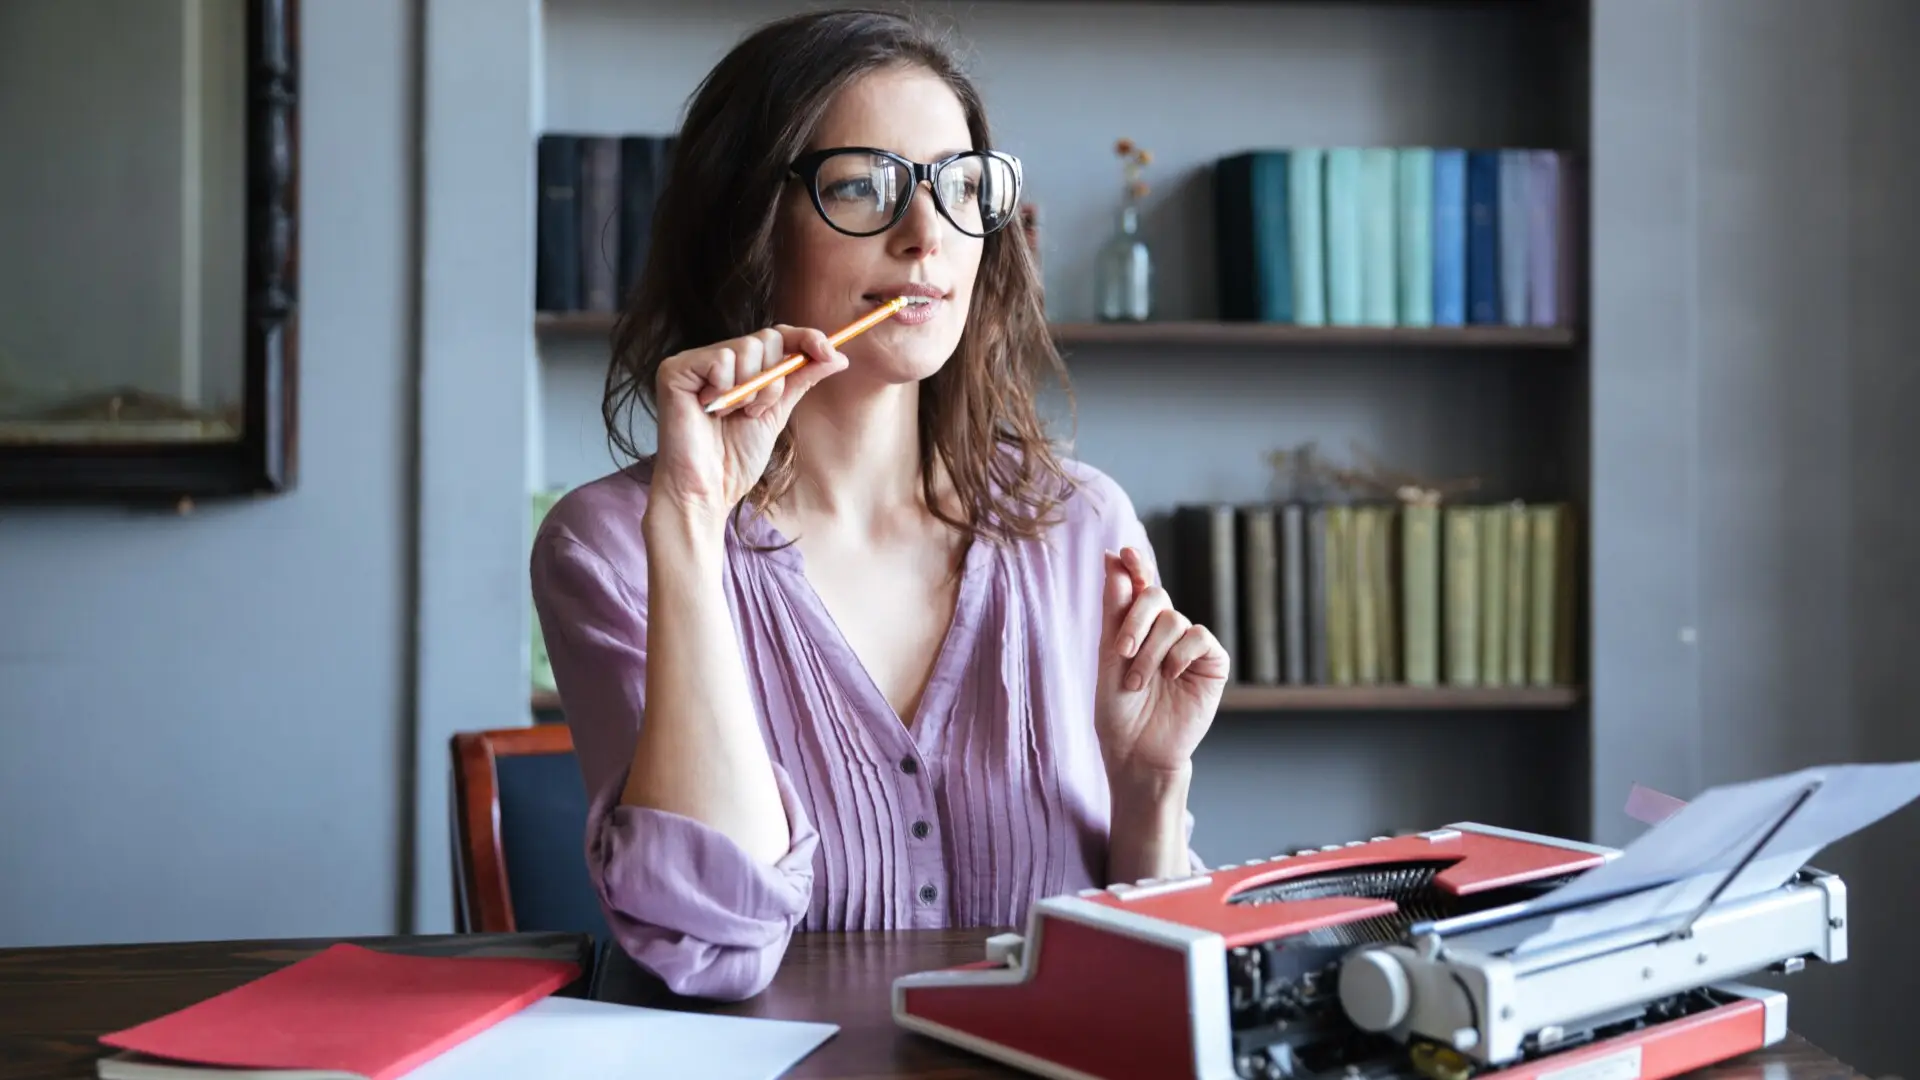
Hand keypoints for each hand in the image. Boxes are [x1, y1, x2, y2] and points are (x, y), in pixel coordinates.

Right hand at [649, 325, 848, 526]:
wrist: (708, 490)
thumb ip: (801, 380)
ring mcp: (694, 362)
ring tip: (732, 415)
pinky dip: (726, 389)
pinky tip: (711, 410)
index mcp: (738, 368)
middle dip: (773, 380)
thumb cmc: (735, 458)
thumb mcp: (777, 413)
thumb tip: (838, 357)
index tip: (828, 352)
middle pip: (766, 338)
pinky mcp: (674, 370)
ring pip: (747, 347)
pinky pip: (721, 360)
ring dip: (751, 390)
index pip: (777, 336)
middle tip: (754, 412)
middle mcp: (715, 359)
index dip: (806, 339)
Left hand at [1095, 546, 1227, 781]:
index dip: (1134, 565)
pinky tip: (1171, 676)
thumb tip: (1113, 556)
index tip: (1122, 552)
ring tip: (1139, 682)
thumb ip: (1115, 609)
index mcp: (1137, 626)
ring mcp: (1190, 645)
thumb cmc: (1118, 709)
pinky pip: (1198, 637)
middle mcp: (1165, 630)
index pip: (1137, 585)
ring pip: (1174, 618)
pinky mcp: (1213, 662)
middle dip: (1134, 619)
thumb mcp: (1109, 655)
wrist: (1137, 751)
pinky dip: (1179, 655)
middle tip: (1121, 651)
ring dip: (1151, 651)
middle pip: (1155, 594)